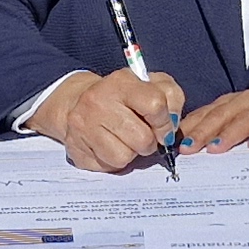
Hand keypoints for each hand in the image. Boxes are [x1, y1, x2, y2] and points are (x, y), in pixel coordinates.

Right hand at [31, 66, 185, 174]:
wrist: (76, 102)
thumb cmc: (122, 96)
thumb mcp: (151, 85)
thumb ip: (171, 98)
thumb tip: (172, 124)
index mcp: (121, 82)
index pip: (155, 105)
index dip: (166, 122)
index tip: (164, 127)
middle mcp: (98, 101)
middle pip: (142, 139)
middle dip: (149, 142)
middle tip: (143, 135)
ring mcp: (84, 125)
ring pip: (125, 157)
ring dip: (131, 153)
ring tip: (125, 140)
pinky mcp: (75, 148)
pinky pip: (108, 166)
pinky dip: (114, 161)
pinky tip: (110, 146)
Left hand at [177, 89, 248, 152]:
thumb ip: (227, 136)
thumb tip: (194, 153)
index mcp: (239, 102)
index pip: (211, 113)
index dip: (194, 127)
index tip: (179, 146)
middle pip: (225, 113)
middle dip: (206, 130)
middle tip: (192, 148)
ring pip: (248, 116)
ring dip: (231, 132)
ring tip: (218, 148)